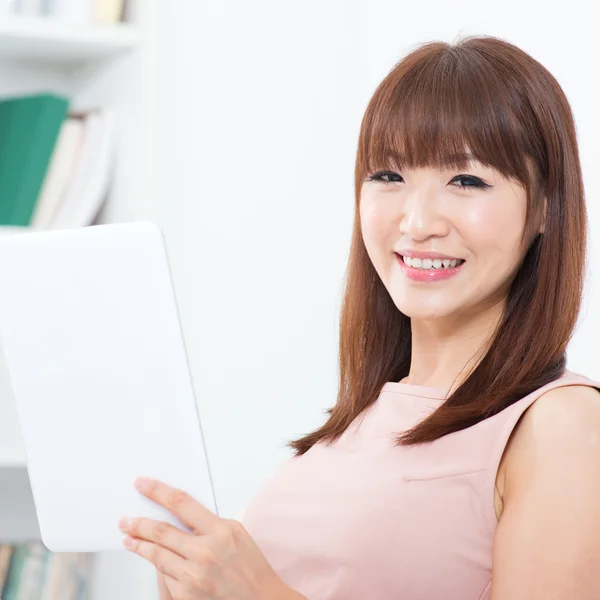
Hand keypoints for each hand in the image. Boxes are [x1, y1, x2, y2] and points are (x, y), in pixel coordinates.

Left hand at [118, 477, 300, 599]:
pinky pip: (166, 576)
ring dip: (140, 546)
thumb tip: (179, 515)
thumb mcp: (235, 534)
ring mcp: (193, 575)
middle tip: (125, 520)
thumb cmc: (251, 567)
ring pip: (157, 555)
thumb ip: (208, 523)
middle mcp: (205, 552)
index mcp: (220, 530)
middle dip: (139, 524)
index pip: (181, 503)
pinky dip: (159, 567)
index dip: (157, 492)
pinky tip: (153, 561)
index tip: (143, 484)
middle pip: (161, 531)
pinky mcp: (186, 595)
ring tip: (129, 539)